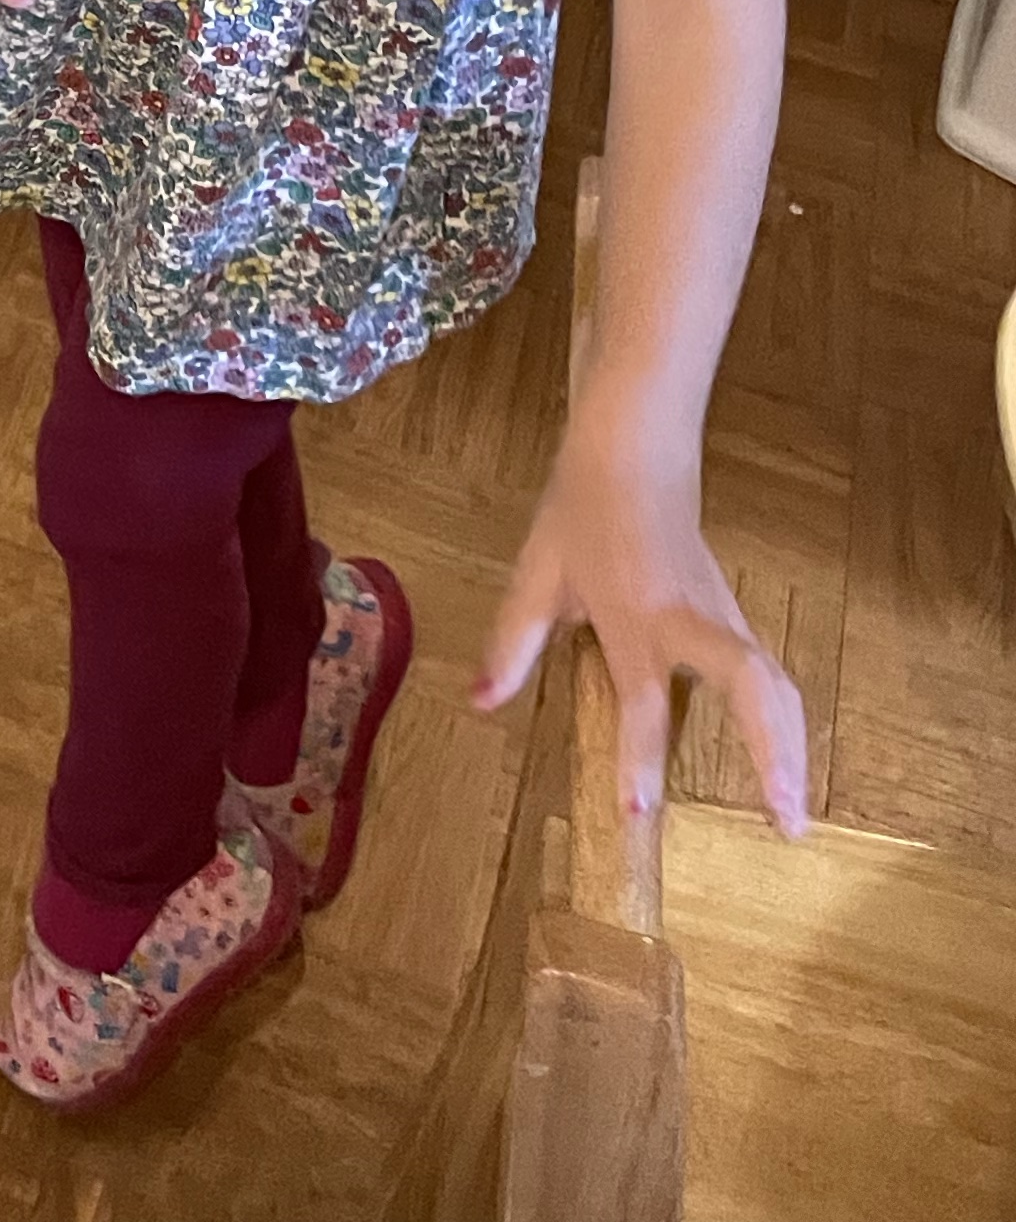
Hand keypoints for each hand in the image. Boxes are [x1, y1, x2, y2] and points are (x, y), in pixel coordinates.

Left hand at [473, 414, 808, 837]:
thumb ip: (511, 642)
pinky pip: (768, 674)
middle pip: (750, 686)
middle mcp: (690, 622)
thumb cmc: (581, 510)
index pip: (641, 700)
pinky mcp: (736, 613)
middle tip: (785, 824)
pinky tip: (789, 764)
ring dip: (791, 747)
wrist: (635, 451)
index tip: (638, 813)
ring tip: (796, 818)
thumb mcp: (537, 571)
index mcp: (634, 617)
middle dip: (772, 754)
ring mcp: (723, 616)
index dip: (638, 757)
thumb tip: (479, 701)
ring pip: (772, 683)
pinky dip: (785, 721)